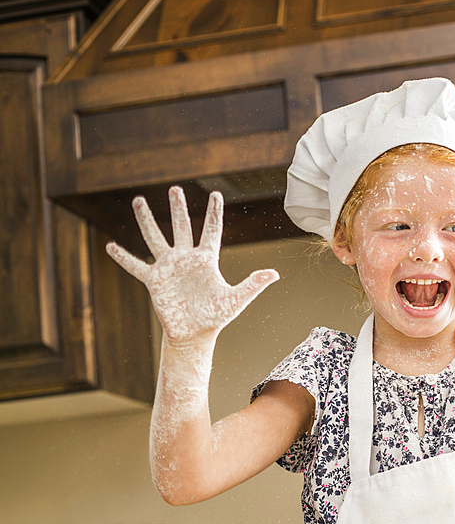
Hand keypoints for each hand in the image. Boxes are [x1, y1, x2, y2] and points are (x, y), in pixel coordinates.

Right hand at [106, 186, 278, 345]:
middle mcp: (186, 259)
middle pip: (182, 227)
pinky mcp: (154, 280)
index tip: (215, 194)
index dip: (214, 212)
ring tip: (138, 200)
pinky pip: (136, 266)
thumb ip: (253, 284)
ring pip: (156, 238)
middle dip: (177, 208)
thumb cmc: (216, 317)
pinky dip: (123, 257)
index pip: (212, 230)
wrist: (195, 334)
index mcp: (207, 260)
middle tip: (174, 188)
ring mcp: (169, 268)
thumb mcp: (236, 299)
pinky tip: (110, 246)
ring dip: (147, 220)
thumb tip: (275, 273)